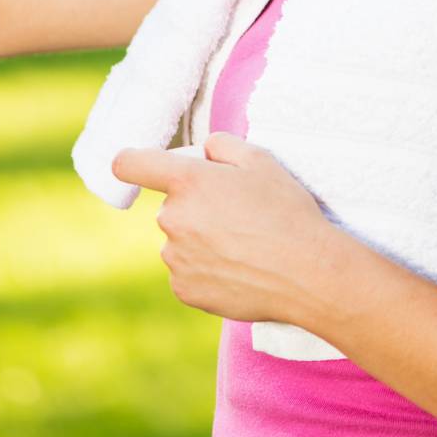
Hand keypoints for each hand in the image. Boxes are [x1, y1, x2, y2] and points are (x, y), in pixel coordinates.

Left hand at [112, 131, 331, 324]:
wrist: (307, 273)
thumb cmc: (286, 212)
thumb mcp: (261, 160)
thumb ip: (222, 145)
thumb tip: (203, 152)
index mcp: (187, 182)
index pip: (129, 164)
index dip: (131, 162)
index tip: (138, 168)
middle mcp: (172, 219)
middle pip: (170, 207)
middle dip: (194, 207)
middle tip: (236, 216)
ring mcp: (176, 258)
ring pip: (178, 242)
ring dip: (200, 241)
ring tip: (244, 248)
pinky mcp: (184, 290)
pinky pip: (186, 273)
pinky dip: (205, 271)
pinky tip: (238, 270)